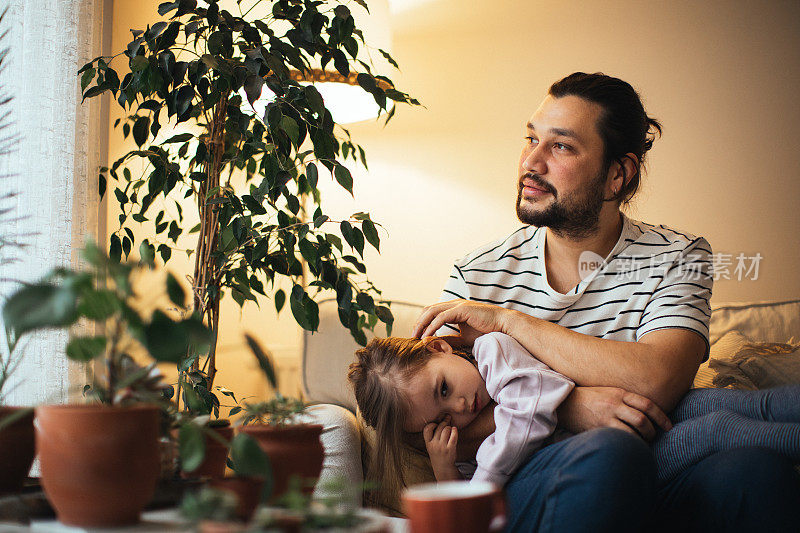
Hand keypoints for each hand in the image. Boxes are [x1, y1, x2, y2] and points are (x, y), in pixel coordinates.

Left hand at [413, 300, 511, 339]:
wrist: (504, 326)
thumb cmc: (487, 331)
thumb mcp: (464, 338)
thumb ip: (451, 339)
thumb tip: (436, 344)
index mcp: (454, 309)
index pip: (432, 312)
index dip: (422, 323)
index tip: (417, 336)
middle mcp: (454, 304)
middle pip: (428, 310)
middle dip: (418, 323)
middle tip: (412, 337)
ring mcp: (458, 305)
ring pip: (432, 311)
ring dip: (422, 324)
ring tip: (416, 337)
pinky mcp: (462, 309)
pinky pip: (441, 317)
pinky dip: (432, 326)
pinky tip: (428, 336)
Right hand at [423, 417, 458, 479]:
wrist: (443, 467)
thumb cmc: (438, 453)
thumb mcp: (431, 445)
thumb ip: (434, 434)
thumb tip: (443, 417)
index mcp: (428, 443)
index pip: (427, 429)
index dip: (432, 424)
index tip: (436, 425)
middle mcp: (434, 445)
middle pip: (440, 427)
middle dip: (444, 422)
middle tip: (447, 419)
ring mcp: (442, 447)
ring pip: (447, 429)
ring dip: (450, 427)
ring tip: (451, 429)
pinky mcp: (450, 449)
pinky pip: (453, 436)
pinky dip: (454, 431)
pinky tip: (455, 429)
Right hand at [556, 386, 672, 441]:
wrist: (564, 402)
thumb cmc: (588, 398)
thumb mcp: (608, 392)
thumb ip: (625, 399)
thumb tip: (646, 413)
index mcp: (619, 393)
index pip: (647, 404)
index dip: (661, 417)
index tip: (668, 426)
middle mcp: (614, 404)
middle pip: (642, 419)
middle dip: (652, 431)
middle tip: (653, 436)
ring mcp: (606, 416)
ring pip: (633, 431)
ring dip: (642, 440)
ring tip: (642, 444)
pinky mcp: (598, 428)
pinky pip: (620, 438)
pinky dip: (629, 444)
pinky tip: (629, 447)